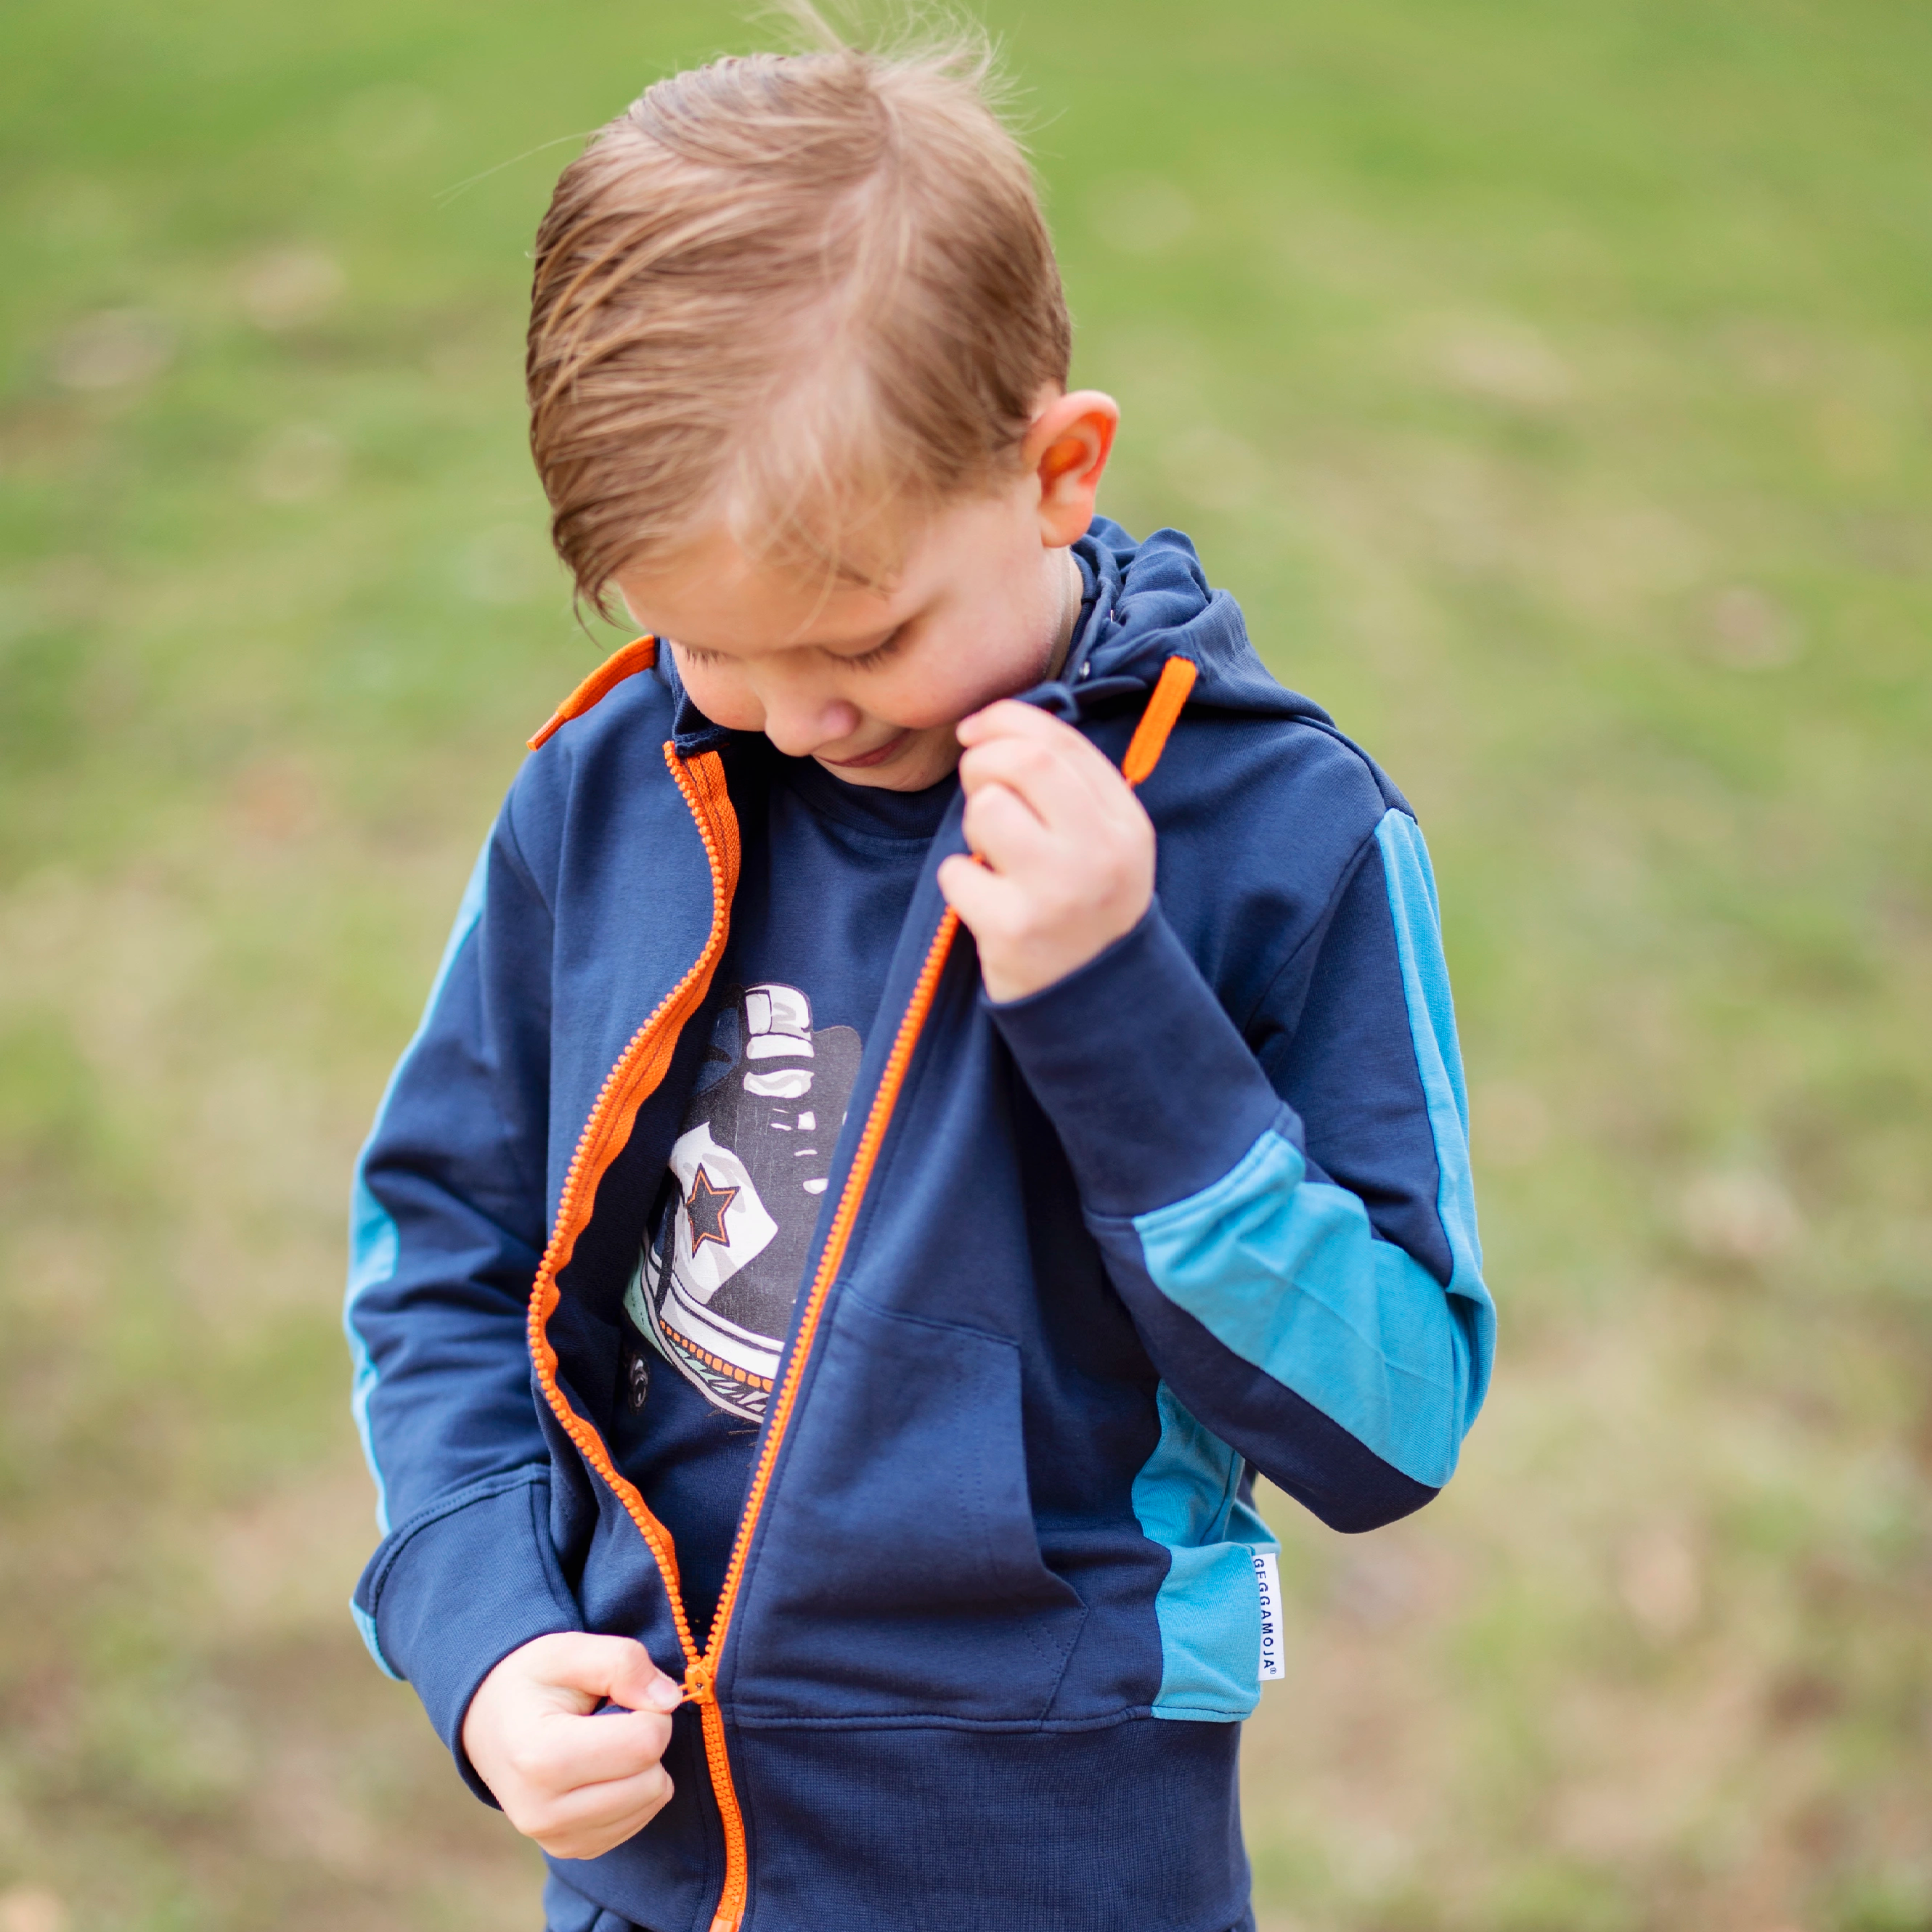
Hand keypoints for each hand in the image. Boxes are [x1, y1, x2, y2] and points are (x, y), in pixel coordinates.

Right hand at [461, 1633, 682, 1858]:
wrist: (486, 1721)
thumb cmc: (531, 1681)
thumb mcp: (569, 1649)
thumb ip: (623, 1663)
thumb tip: (669, 1700)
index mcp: (540, 1759)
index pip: (644, 1743)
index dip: (651, 1708)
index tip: (623, 1694)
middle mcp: (544, 1813)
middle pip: (652, 1780)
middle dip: (647, 1738)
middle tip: (611, 1719)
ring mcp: (556, 1838)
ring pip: (652, 1801)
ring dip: (643, 1765)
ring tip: (602, 1742)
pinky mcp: (571, 1849)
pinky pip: (639, 1820)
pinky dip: (634, 1788)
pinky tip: (599, 1768)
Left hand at [937, 701, 1154, 1003]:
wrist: (1098, 1008)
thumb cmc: (1088, 912)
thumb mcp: (1106, 847)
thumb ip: (1070, 789)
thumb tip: (998, 729)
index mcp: (1125, 824)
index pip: (1060, 742)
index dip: (1007, 720)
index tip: (976, 728)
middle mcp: (1098, 853)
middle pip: (1024, 762)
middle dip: (983, 761)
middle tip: (976, 786)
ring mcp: (1057, 892)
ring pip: (987, 809)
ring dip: (972, 823)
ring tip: (991, 853)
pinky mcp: (1014, 929)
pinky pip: (957, 872)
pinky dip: (960, 881)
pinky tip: (986, 901)